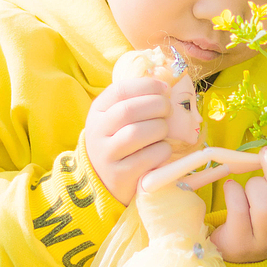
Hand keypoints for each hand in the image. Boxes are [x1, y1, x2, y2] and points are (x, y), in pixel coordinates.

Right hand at [85, 78, 172, 204]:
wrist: (103, 179)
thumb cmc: (119, 141)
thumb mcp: (117, 119)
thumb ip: (135, 101)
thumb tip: (166, 87)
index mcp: (97, 112)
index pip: (120, 91)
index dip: (147, 86)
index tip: (165, 88)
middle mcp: (97, 132)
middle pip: (129, 110)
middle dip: (157, 105)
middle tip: (169, 109)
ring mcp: (107, 155)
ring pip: (137, 133)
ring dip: (160, 128)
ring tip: (163, 130)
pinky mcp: (120, 176)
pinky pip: (148, 157)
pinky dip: (162, 151)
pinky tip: (161, 150)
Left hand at [211, 145, 266, 262]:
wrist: (236, 252)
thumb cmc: (260, 219)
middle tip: (266, 153)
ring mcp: (265, 242)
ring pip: (265, 206)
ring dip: (254, 185)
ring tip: (248, 184)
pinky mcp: (241, 244)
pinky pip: (239, 211)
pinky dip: (233, 192)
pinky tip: (231, 187)